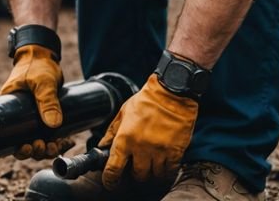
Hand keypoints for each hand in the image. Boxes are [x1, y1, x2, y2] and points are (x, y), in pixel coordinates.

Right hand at [0, 44, 70, 158]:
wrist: (43, 54)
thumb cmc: (36, 65)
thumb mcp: (42, 82)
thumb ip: (48, 101)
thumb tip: (54, 124)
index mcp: (10, 109)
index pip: (10, 137)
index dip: (20, 148)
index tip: (29, 147)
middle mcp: (20, 116)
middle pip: (25, 143)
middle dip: (36, 150)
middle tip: (45, 146)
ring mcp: (33, 117)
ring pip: (38, 141)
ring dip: (48, 148)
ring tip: (58, 146)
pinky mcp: (44, 115)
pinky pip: (49, 134)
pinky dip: (57, 140)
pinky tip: (66, 141)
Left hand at [99, 74, 198, 188]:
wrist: (171, 94)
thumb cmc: (146, 101)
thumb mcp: (123, 113)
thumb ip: (112, 132)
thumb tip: (102, 145)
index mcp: (125, 139)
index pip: (114, 168)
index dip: (110, 180)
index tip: (110, 184)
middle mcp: (141, 148)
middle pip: (137, 175)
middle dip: (134, 175)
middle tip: (135, 169)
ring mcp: (159, 152)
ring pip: (154, 176)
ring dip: (151, 174)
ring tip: (150, 166)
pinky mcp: (175, 152)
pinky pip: (170, 171)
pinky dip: (166, 172)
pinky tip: (163, 167)